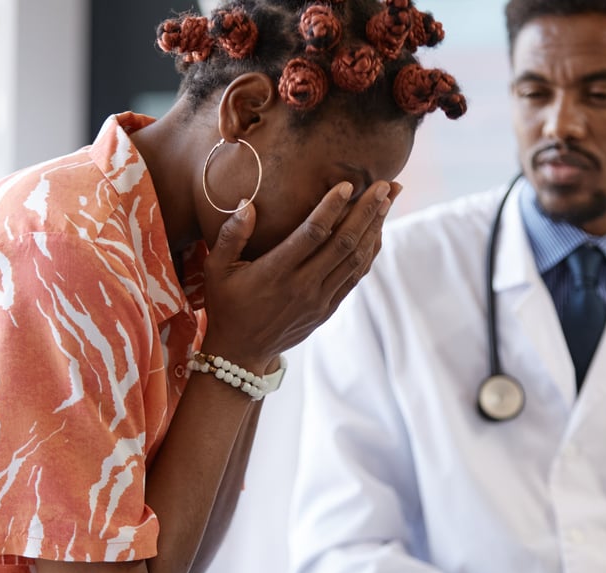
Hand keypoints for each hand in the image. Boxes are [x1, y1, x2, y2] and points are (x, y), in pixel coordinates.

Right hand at [196, 179, 399, 370]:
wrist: (240, 354)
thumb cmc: (226, 304)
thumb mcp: (216, 269)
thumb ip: (231, 235)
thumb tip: (247, 203)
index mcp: (276, 272)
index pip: (312, 234)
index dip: (332, 208)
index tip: (349, 184)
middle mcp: (302, 286)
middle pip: (344, 243)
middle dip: (367, 211)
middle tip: (385, 184)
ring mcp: (319, 300)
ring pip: (356, 260)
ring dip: (375, 228)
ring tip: (389, 200)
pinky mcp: (327, 309)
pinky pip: (355, 277)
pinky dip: (370, 252)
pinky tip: (377, 231)